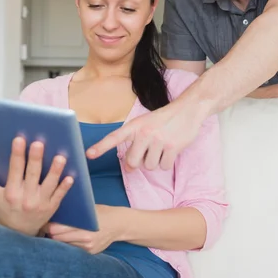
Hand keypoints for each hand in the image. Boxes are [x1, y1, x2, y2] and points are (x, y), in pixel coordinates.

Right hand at [0, 137, 73, 235]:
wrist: (18, 234)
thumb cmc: (5, 208)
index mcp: (11, 192)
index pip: (14, 170)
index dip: (17, 154)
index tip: (19, 139)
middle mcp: (26, 198)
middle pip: (32, 175)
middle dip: (36, 159)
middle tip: (39, 143)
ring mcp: (40, 203)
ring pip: (49, 185)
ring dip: (55, 171)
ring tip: (60, 157)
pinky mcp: (51, 208)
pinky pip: (59, 196)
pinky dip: (64, 187)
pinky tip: (70, 177)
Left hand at [44, 205, 124, 253]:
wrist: (120, 224)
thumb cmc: (103, 212)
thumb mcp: (90, 209)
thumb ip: (75, 213)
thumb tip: (57, 210)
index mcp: (84, 226)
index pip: (58, 229)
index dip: (49, 226)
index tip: (45, 221)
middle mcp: (85, 238)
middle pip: (59, 238)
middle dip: (51, 233)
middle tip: (46, 227)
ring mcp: (88, 247)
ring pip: (65, 245)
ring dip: (59, 240)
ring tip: (54, 232)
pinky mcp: (90, 252)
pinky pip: (74, 249)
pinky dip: (68, 243)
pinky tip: (67, 238)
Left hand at [86, 99, 205, 170]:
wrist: (188, 109)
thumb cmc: (164, 119)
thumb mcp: (145, 123)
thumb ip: (135, 142)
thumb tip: (131, 168)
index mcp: (135, 126)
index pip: (115, 137)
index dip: (101, 147)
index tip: (88, 155)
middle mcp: (145, 133)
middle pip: (133, 162)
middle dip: (138, 163)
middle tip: (146, 153)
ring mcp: (159, 140)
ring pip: (149, 166)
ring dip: (155, 162)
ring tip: (161, 148)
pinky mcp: (173, 147)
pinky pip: (164, 166)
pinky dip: (167, 163)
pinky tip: (170, 150)